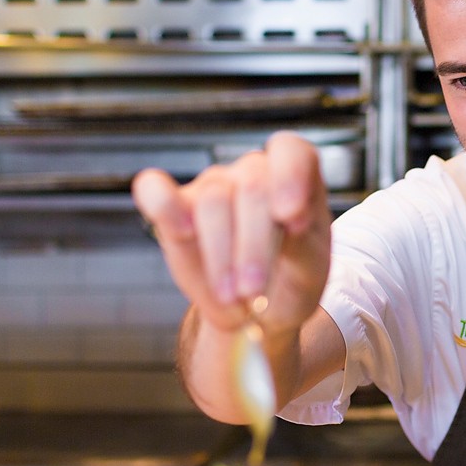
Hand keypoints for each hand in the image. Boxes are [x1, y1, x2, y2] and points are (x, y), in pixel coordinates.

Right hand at [130, 131, 331, 339]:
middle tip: (254, 292)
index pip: (291, 151)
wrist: (258, 314)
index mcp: (295, 178)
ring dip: (221, 257)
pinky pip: (155, 190)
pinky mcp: (174, 207)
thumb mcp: (310, 273)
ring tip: (231, 297)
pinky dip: (162, 204)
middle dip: (254, 246)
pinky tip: (180, 231)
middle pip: (252, 188)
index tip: (292, 220)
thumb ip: (305, 245)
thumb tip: (290, 221)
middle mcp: (252, 173)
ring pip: (213, 202)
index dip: (291, 177)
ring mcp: (213, 186)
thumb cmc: (290, 283)